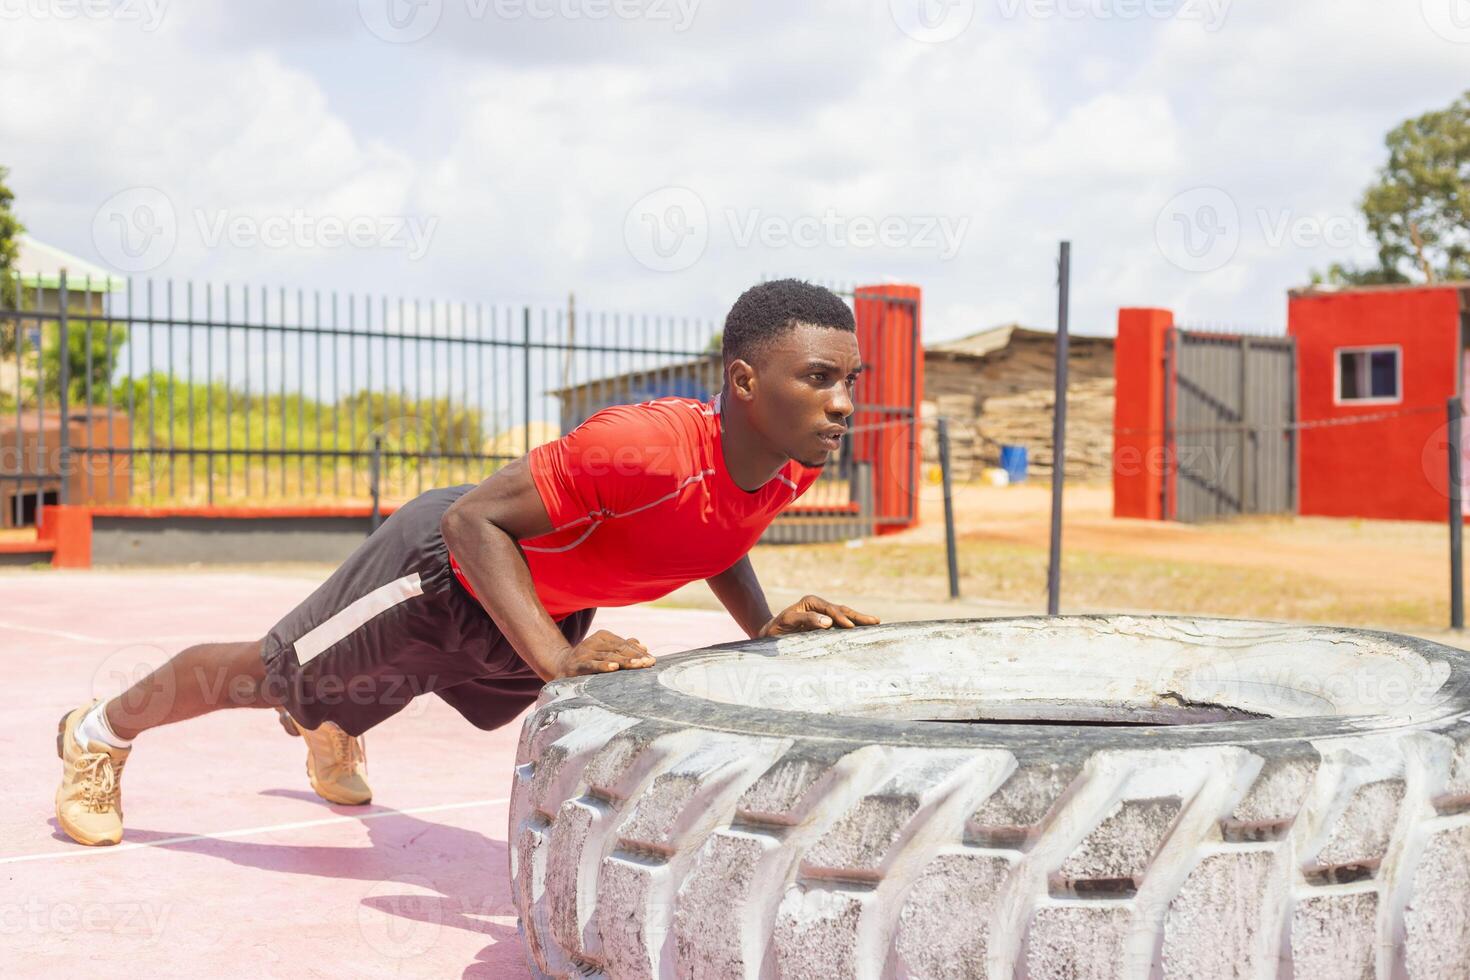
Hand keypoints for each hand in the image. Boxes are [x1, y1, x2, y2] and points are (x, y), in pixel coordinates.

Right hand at [554, 630, 655, 677]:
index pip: (624, 644)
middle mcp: (594, 642)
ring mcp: (584, 653)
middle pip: (619, 649)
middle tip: (649, 663)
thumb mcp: (606, 651)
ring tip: (639, 665)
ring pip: (608, 657)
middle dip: (635, 657)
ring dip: (625, 661)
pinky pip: (592, 665)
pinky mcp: (577, 665)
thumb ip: (623, 647)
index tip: (652, 660)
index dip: (638, 652)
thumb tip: (644, 646)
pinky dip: (603, 666)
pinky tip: (614, 668)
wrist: (561, 667)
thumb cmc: (589, 659)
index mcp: (603, 636)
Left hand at [758, 595, 880, 637]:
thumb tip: (828, 622)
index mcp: (811, 602)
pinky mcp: (826, 625)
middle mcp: (820, 606)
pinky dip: (854, 627)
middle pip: (842, 610)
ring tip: (876, 623)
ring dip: (860, 620)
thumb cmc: (777, 628)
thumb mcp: (788, 621)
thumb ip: (807, 619)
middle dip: (858, 616)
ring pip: (845, 616)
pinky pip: (842, 625)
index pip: (830, 609)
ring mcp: (824, 615)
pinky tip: (866, 630)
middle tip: (875, 621)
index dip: (841, 618)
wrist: (771, 634)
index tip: (850, 627)